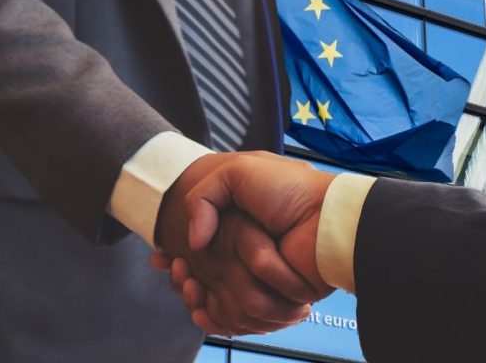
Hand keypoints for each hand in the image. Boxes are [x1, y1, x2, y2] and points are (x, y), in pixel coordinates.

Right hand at [155, 152, 325, 333]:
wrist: (325, 220)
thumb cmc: (290, 190)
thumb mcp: (238, 171)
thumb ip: (204, 196)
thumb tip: (193, 243)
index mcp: (240, 222)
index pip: (200, 248)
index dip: (177, 255)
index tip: (161, 259)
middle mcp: (248, 250)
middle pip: (204, 275)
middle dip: (183, 276)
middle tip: (174, 270)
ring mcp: (259, 276)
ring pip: (217, 297)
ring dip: (198, 293)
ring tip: (189, 284)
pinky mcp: (272, 298)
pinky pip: (237, 314)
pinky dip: (219, 312)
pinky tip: (202, 303)